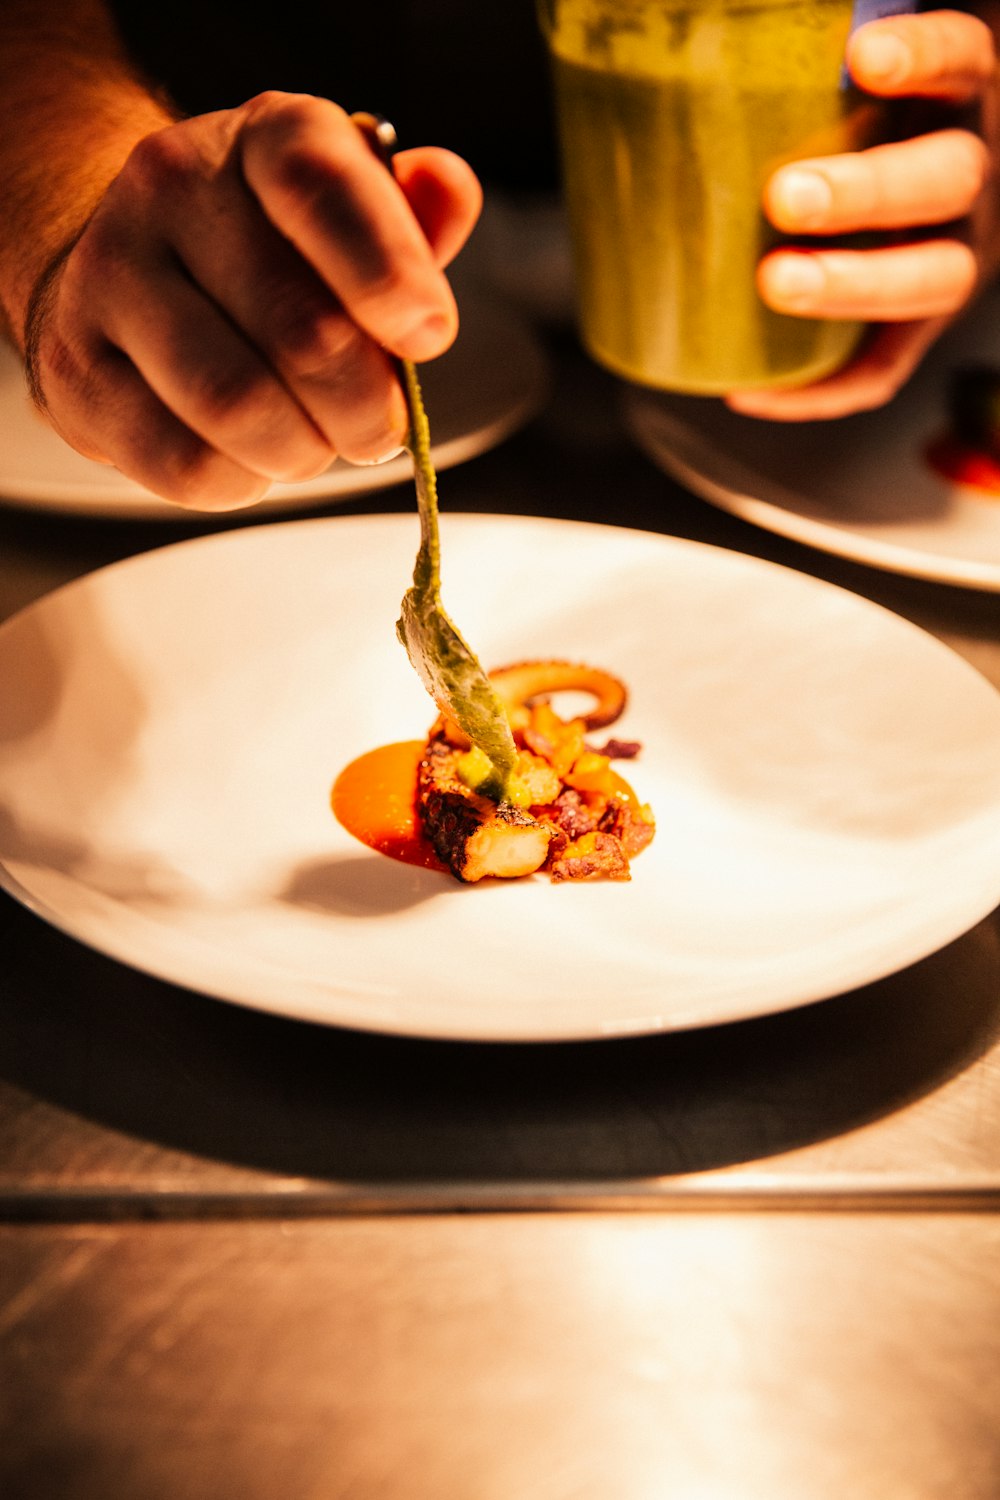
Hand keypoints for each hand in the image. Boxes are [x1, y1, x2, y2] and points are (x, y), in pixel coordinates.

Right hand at [25, 94, 481, 507]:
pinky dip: (244, 482)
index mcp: (262, 136)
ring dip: (305, 451)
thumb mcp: (350, 213)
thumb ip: (411, 215)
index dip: (391, 273)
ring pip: (238, 406)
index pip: (322, 184)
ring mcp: (109, 279)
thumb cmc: (267, 253)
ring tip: (314, 442)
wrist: (128, 270)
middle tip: (378, 428)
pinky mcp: (76, 374)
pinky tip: (252, 456)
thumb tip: (449, 192)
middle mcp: (171, 189)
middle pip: (301, 330)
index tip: (429, 335)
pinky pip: (186, 465)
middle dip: (365, 407)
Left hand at [726, 8, 998, 419]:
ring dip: (851, 286)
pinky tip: (748, 390)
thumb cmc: (833, 127)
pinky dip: (819, 389)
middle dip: (867, 191)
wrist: (877, 210)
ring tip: (776, 283)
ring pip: (929, 280)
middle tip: (786, 196)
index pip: (963, 62)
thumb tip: (691, 28)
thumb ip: (789, 58)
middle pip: (947, 180)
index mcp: (956, 100)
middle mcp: (967, 180)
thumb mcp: (831, 88)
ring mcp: (949, 257)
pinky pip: (880, 370)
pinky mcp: (914, 330)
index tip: (862, 57)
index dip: (925, 58)